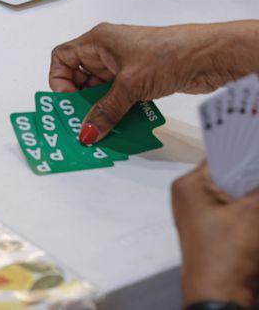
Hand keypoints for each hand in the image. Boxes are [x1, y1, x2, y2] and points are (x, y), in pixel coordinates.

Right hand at [49, 22, 258, 143]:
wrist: (210, 56)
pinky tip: (121, 124)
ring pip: (100, 89)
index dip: (59, 80)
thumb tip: (88, 132)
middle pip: (79, 77)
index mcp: (97, 41)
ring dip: (100, 109)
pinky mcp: (140, 78)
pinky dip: (117, 110)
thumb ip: (106, 111)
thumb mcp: (130, 85)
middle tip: (82, 121)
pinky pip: (118, 97)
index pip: (62, 58)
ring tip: (102, 127)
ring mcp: (124, 65)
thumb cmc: (169, 53)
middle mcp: (107, 51)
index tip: (68, 102)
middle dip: (79, 100)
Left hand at [172, 163, 258, 306]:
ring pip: (234, 195)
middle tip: (257, 165)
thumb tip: (256, 176)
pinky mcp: (213, 231)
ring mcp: (200, 215)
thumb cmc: (229, 252)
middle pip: (229, 176)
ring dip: (252, 195)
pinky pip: (235, 212)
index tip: (257, 145)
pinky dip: (250, 210)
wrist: (221, 296)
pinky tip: (257, 210)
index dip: (247, 152)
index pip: (221, 156)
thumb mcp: (253, 213)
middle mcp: (190, 196)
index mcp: (189, 184)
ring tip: (256, 204)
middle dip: (251, 176)